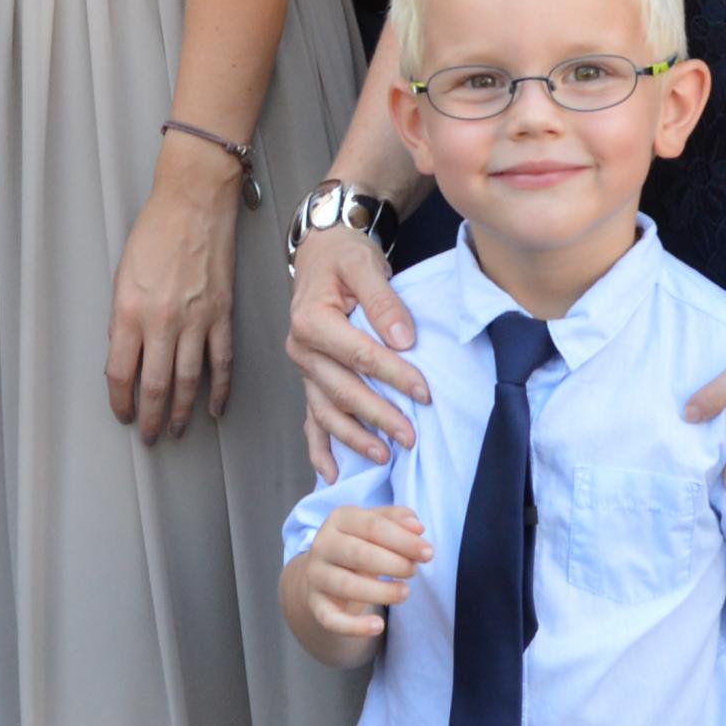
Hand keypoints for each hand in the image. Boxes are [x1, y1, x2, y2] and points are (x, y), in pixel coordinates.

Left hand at [105, 158, 239, 441]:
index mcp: (130, 313)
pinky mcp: (222, 315)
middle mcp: (162, 323)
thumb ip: (122, 320)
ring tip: (176, 430)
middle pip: (155, 386)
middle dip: (151, 418)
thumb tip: (125, 356)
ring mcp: (196, 321)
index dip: (120, 400)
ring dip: (181, 411)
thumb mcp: (122, 277)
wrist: (194, 204)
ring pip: (189, 381)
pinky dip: (219, 389)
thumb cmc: (153, 234)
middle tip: (150, 437)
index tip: (123, 414)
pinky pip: (221, 362)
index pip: (120, 373)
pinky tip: (214, 408)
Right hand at [286, 223, 430, 476]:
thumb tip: (403, 340)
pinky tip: (332, 473)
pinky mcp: (309, 378)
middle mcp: (301, 349)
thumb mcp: (364, 264)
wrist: (322, 252)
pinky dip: (319, 448)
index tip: (424, 393)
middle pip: (342, 390)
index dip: (393, 376)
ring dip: (353, 438)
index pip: (358, 355)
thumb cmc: (343, 257)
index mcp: (311, 320)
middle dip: (378, 416)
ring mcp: (303, 368)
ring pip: (326, 410)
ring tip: (383, 457)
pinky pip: (310, 418)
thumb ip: (383, 302)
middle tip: (410, 437)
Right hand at [296, 503, 429, 648]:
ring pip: (347, 586)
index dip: (404, 540)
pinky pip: (331, 619)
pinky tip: (378, 626)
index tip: (428, 553)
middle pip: (359, 554)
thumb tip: (416, 528)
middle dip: (394, 564)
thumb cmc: (362, 543)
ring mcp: (316, 575)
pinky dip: (354, 627)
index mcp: (340, 518)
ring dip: (381, 592)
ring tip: (404, 593)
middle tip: (414, 571)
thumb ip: (398, 519)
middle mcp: (322, 544)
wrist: (326, 570)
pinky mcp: (315, 604)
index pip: (373, 526)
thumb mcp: (378, 525)